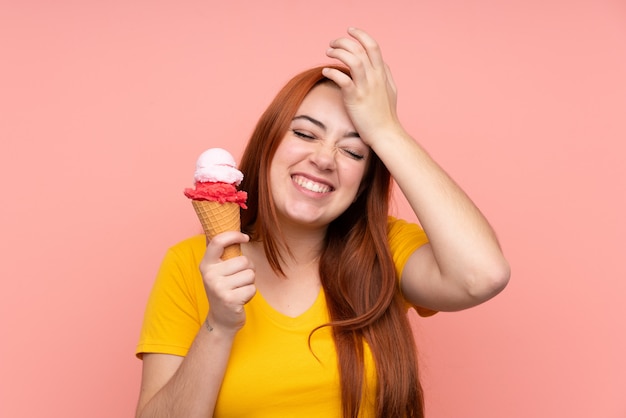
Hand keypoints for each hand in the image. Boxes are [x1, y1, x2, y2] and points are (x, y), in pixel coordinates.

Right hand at [199, 231, 255, 334]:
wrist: (220, 320)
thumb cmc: (224, 290)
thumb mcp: (218, 271)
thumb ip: (224, 254)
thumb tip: (236, 230)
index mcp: (206, 264)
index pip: (218, 241)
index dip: (234, 235)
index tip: (245, 237)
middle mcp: (209, 275)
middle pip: (244, 261)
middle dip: (248, 270)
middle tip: (238, 280)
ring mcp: (218, 288)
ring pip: (250, 274)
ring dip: (249, 283)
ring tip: (238, 290)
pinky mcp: (229, 300)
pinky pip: (252, 288)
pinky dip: (250, 294)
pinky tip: (240, 299)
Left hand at [323, 27, 402, 146]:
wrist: (385, 133)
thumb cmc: (386, 114)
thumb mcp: (391, 90)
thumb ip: (386, 74)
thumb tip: (381, 63)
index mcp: (382, 73)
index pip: (372, 46)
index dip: (361, 35)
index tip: (350, 31)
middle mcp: (375, 77)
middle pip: (359, 49)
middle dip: (344, 41)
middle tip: (332, 44)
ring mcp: (365, 87)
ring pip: (352, 59)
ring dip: (338, 52)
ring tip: (328, 53)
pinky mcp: (355, 98)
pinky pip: (342, 79)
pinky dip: (332, 72)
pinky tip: (326, 71)